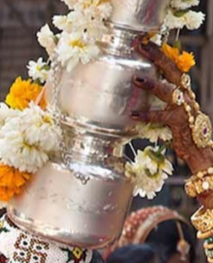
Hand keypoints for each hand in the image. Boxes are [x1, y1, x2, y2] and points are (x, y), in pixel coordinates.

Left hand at [131, 41, 212, 206]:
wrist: (199, 150)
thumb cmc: (180, 130)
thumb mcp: (170, 109)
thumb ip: (159, 98)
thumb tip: (138, 87)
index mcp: (183, 90)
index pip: (172, 66)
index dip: (159, 53)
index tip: (143, 42)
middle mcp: (185, 95)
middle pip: (174, 70)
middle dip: (157, 57)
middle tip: (141, 47)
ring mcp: (184, 108)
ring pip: (170, 91)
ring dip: (153, 84)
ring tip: (136, 78)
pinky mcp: (180, 123)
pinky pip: (163, 117)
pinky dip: (148, 114)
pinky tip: (134, 114)